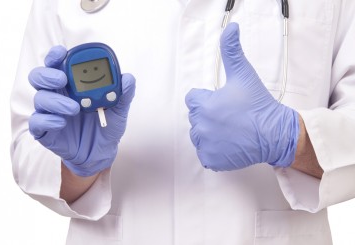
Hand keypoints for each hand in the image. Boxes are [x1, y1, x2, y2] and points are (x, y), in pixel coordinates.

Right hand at [28, 46, 135, 176]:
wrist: (101, 152)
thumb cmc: (106, 125)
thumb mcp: (119, 110)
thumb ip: (123, 94)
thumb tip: (128, 78)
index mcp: (72, 84)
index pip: (57, 64)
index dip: (55, 56)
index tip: (61, 52)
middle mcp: (58, 95)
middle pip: (39, 76)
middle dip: (47, 74)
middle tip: (62, 79)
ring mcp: (49, 112)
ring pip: (40, 98)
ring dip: (55, 101)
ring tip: (74, 109)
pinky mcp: (45, 130)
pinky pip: (37, 122)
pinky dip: (48, 120)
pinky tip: (61, 123)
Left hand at [185, 23, 298, 170]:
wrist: (275, 134)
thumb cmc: (258, 105)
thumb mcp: (243, 74)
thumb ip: (232, 51)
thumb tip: (230, 28)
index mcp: (204, 106)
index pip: (193, 98)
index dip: (208, 98)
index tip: (223, 101)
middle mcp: (201, 127)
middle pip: (195, 117)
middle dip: (209, 114)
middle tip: (231, 116)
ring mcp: (206, 145)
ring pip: (199, 135)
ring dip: (210, 132)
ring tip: (231, 129)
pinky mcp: (211, 160)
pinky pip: (205, 153)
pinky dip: (214, 150)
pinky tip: (229, 143)